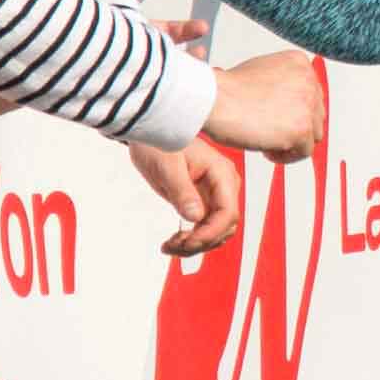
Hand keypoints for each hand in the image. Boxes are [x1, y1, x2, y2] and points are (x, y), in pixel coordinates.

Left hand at [134, 138, 242, 259]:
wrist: (152, 133)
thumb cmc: (160, 143)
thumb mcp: (168, 167)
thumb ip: (183, 191)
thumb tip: (196, 217)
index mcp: (221, 174)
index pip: (228, 213)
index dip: (210, 233)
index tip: (188, 242)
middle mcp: (223, 186)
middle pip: (225, 226)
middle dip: (202, 241)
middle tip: (175, 246)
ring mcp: (214, 195)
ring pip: (216, 231)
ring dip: (196, 244)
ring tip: (170, 245)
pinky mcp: (202, 201)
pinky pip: (204, 227)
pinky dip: (191, 238)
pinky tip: (173, 241)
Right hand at [202, 50, 329, 155]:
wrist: (213, 100)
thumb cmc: (226, 90)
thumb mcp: (260, 71)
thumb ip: (282, 83)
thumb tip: (290, 104)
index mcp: (299, 63)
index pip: (312, 94)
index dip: (294, 112)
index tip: (278, 119)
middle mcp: (308, 80)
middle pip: (316, 114)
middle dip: (295, 127)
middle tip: (272, 134)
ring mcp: (307, 105)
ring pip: (314, 134)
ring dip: (292, 143)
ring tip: (268, 144)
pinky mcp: (301, 128)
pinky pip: (305, 151)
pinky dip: (286, 156)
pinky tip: (266, 151)